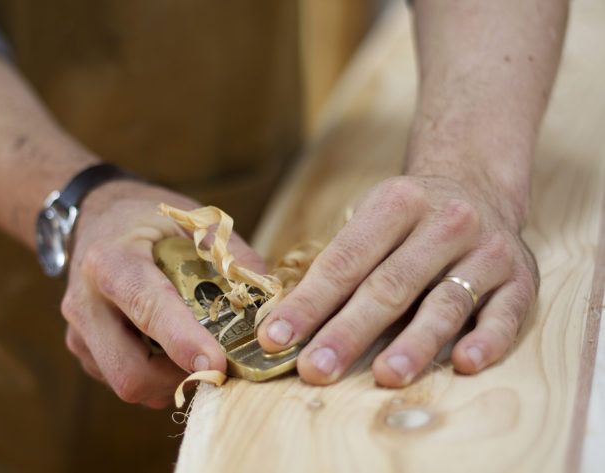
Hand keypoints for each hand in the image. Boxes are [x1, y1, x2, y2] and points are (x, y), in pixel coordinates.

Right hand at [61, 180, 264, 407]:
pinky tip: (169, 347)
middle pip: (130, 372)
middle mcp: (86, 303)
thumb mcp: (190, 218)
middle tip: (216, 363)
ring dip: (169, 379)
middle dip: (179, 378)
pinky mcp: (82, 350)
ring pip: (127, 385)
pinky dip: (154, 376)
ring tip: (194, 348)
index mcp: (111, 261)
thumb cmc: (147, 218)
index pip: (147, 309)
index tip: (218, 365)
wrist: (94, 216)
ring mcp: (78, 332)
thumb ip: (230, 254)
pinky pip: (121, 381)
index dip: (183, 341)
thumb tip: (266, 299)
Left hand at [257, 175, 537, 386]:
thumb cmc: (410, 218)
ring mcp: (487, 250)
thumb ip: (339, 266)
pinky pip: (504, 313)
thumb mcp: (371, 221)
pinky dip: (486, 339)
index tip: (275, 339)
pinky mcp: (520, 278)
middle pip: (390, 285)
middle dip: (349, 331)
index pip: (345, 261)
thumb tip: (288, 322)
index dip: (308, 303)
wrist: (478, 187)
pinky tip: (465, 363)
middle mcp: (446, 222)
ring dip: (415, 342)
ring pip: (445, 302)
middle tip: (316, 369)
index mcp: (397, 203)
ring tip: (385, 375)